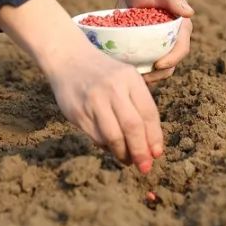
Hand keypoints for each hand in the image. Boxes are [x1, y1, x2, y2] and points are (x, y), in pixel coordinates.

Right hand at [0, 0, 162, 172]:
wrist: (68, 58)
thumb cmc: (103, 73)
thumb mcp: (125, 78)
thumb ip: (138, 105)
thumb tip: (150, 145)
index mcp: (129, 78)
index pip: (148, 113)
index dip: (154, 137)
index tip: (157, 154)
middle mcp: (113, 88)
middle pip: (132, 127)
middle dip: (141, 152)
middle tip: (145, 166)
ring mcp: (93, 100)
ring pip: (113, 136)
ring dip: (123, 153)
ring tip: (127, 159)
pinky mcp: (77, 112)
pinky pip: (96, 137)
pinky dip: (106, 146)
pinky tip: (110, 146)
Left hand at [112, 0, 194, 84]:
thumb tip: (190, 12)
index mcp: (181, 28)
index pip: (182, 49)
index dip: (172, 59)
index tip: (158, 64)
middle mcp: (172, 40)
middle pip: (171, 64)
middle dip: (159, 74)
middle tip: (143, 77)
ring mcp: (158, 47)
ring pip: (157, 69)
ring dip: (147, 76)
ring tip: (132, 77)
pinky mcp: (144, 49)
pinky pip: (143, 64)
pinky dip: (136, 70)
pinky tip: (124, 72)